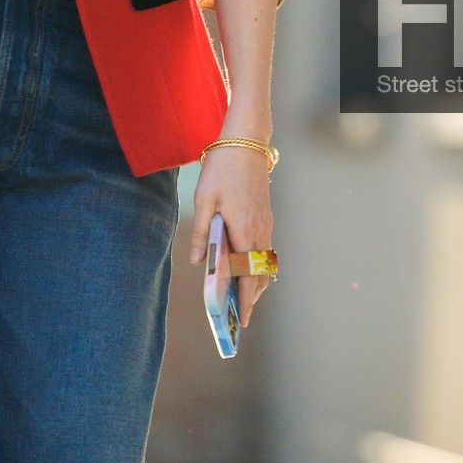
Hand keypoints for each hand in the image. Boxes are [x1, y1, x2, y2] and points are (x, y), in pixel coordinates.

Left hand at [187, 141, 274, 325]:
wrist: (246, 142)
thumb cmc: (222, 168)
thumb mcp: (204, 199)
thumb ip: (201, 232)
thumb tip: (196, 262)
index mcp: (245, 230)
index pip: (247, 275)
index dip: (245, 300)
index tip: (242, 320)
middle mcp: (260, 231)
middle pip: (260, 275)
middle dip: (251, 298)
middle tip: (240, 318)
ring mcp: (266, 224)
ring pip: (264, 263)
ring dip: (255, 282)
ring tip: (242, 299)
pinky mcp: (266, 218)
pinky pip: (265, 250)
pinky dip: (258, 266)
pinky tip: (246, 270)